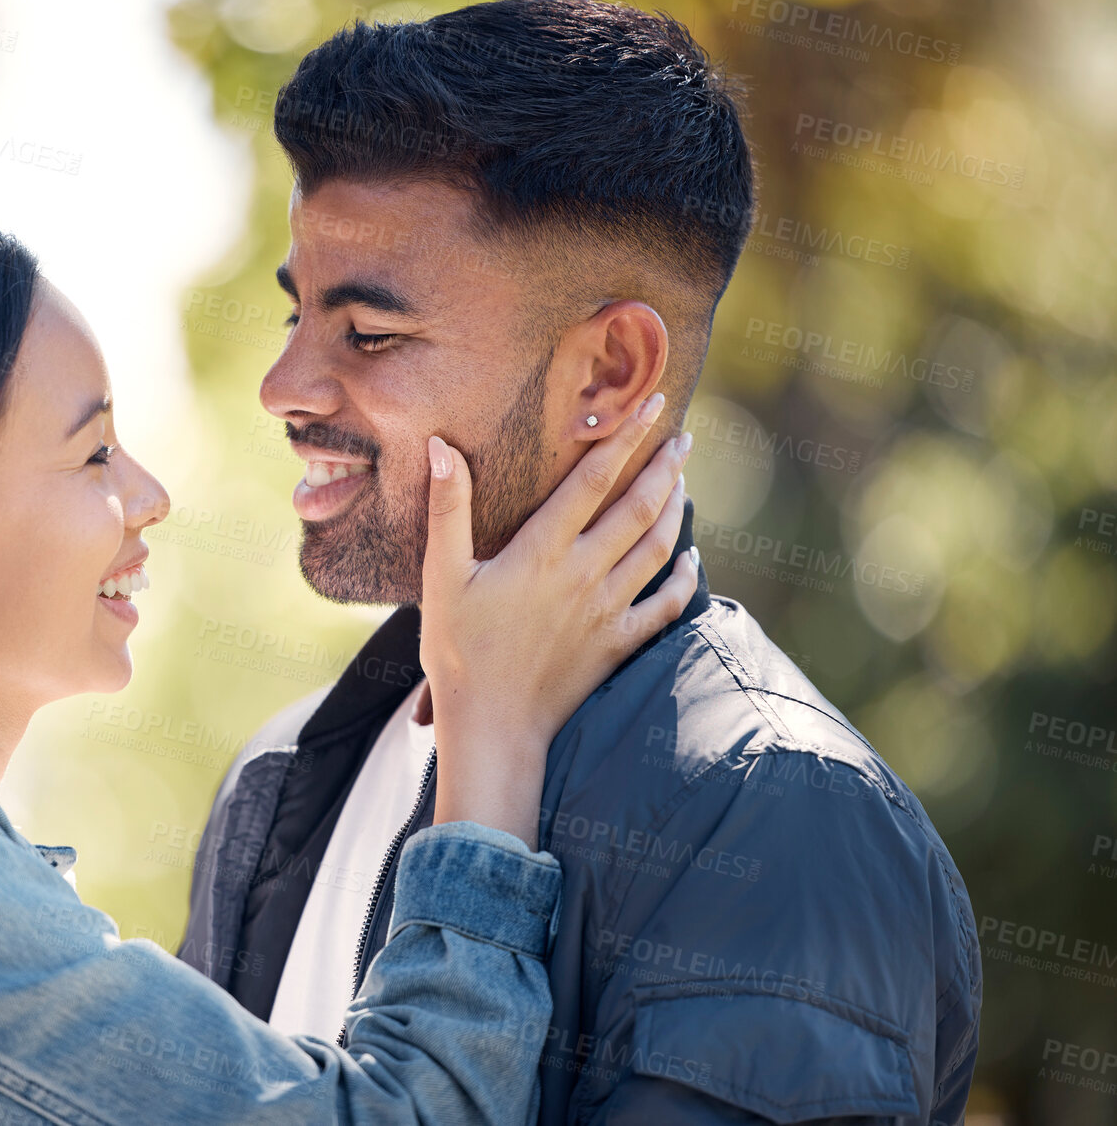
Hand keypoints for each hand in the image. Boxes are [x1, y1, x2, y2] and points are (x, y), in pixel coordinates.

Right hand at [421, 391, 696, 847]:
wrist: (493, 728)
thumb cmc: (459, 652)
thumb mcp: (441, 577)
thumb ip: (447, 509)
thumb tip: (440, 447)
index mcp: (542, 551)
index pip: (594, 480)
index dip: (625, 438)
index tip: (652, 404)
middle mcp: (584, 574)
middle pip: (638, 507)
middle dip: (665, 466)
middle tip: (682, 435)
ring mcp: (607, 611)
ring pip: (657, 548)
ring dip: (675, 510)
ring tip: (683, 481)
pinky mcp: (618, 644)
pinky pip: (667, 606)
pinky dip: (684, 578)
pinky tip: (691, 558)